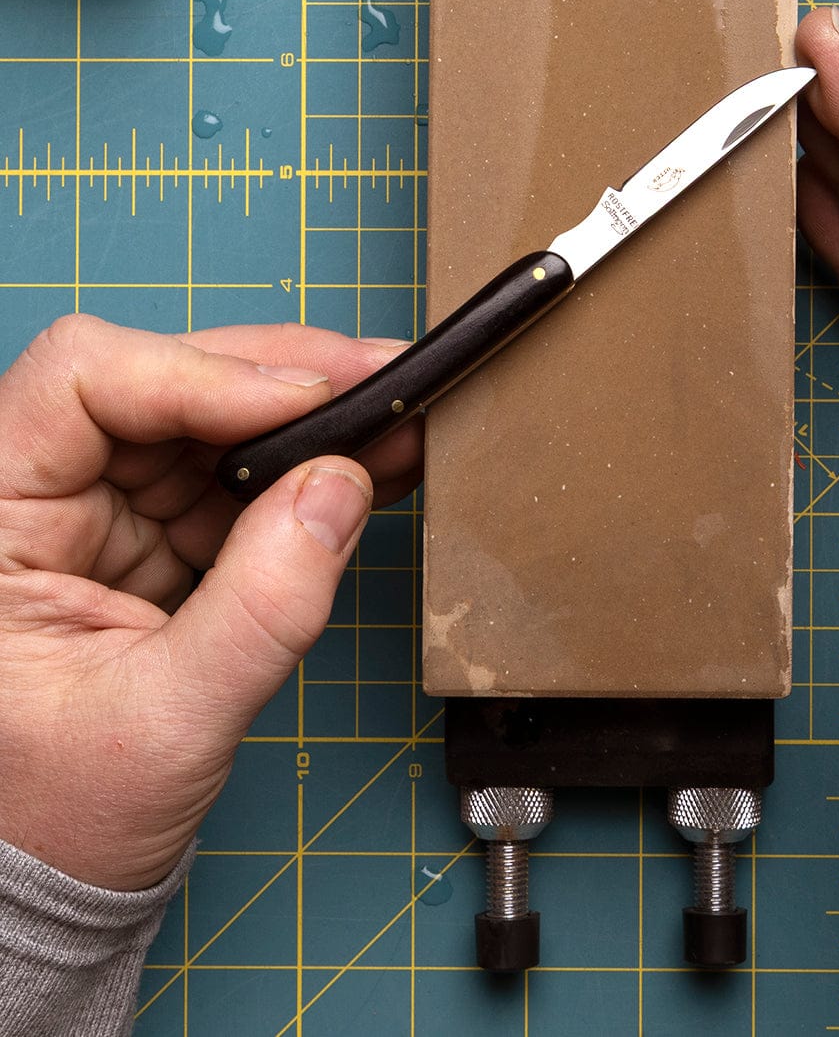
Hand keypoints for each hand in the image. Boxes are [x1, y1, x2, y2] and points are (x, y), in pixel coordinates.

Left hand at [0, 315, 422, 890]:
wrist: (51, 879)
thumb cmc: (60, 816)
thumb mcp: (168, 722)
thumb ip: (261, 607)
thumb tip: (339, 487)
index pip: (81, 382)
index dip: (198, 370)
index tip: (306, 401)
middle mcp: (34, 492)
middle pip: (157, 378)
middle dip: (277, 376)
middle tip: (377, 377)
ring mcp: (96, 507)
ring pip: (206, 412)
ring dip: (306, 411)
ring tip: (391, 410)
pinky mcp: (151, 532)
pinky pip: (235, 470)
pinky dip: (307, 459)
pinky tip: (369, 451)